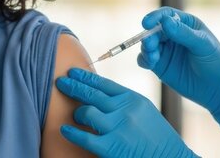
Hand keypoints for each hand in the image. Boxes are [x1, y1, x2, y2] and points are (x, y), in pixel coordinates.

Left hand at [56, 68, 198, 157]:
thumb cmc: (159, 139)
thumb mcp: (145, 113)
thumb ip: (126, 103)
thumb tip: (102, 96)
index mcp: (133, 99)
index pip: (103, 83)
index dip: (85, 77)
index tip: (72, 72)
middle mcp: (125, 110)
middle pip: (91, 93)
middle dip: (73, 86)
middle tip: (60, 82)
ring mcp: (118, 128)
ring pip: (86, 112)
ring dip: (77, 113)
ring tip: (74, 116)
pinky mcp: (111, 148)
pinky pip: (84, 137)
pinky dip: (72, 132)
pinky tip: (65, 130)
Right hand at [137, 7, 219, 129]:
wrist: (219, 90)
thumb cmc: (216, 63)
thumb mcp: (202, 45)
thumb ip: (184, 33)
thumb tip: (165, 21)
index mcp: (186, 24)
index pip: (166, 15)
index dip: (155, 17)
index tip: (147, 23)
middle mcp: (173, 34)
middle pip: (154, 30)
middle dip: (149, 36)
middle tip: (150, 45)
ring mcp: (165, 50)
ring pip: (147, 44)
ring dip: (146, 48)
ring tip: (153, 57)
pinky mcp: (160, 65)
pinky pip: (145, 59)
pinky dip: (144, 59)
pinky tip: (150, 64)